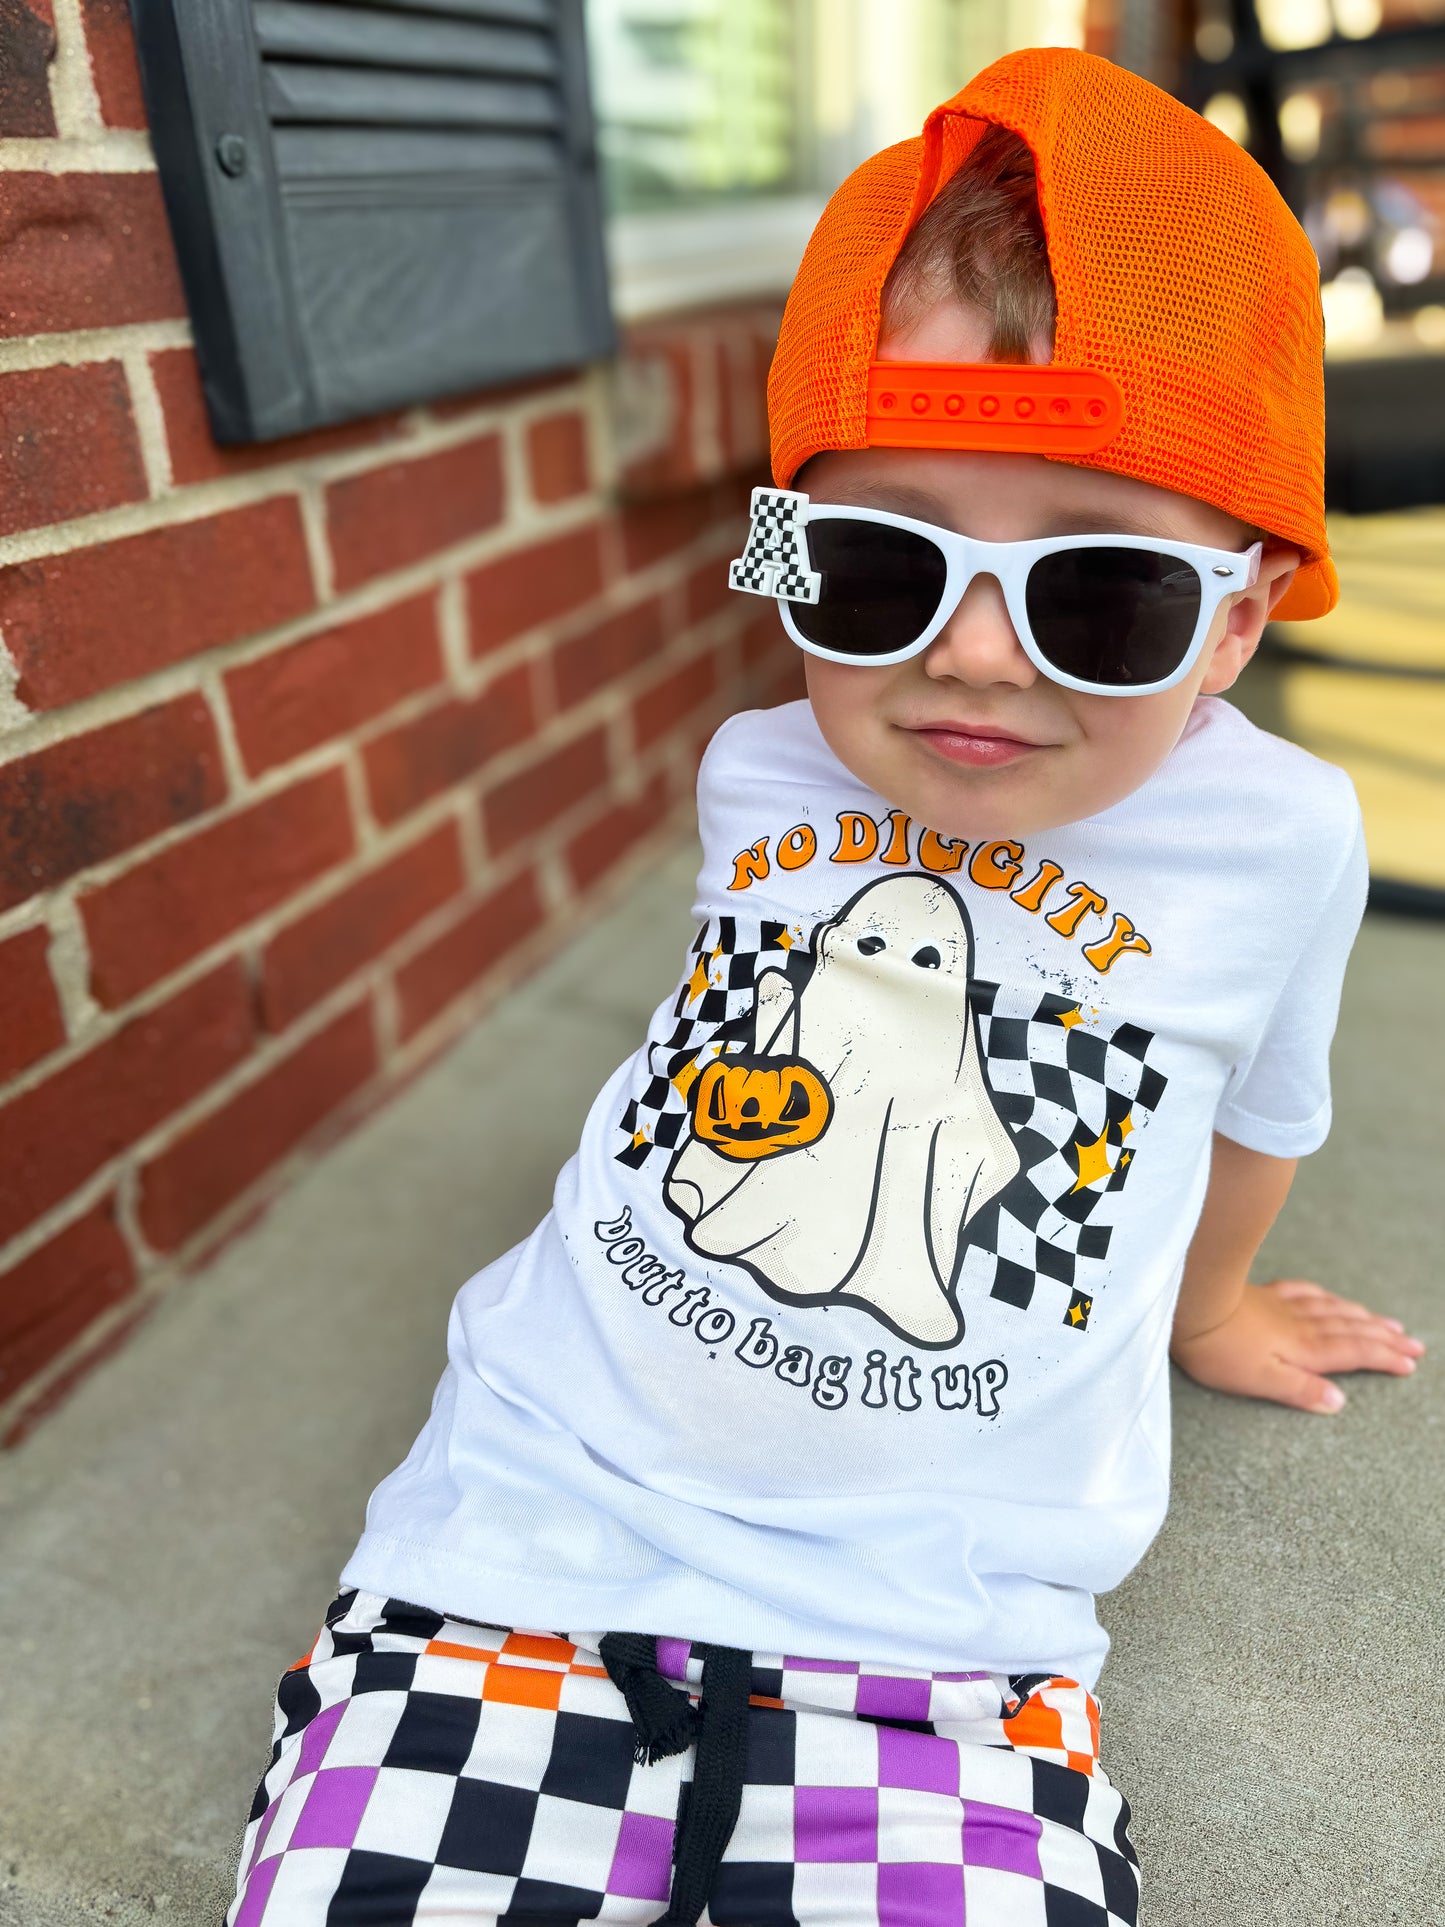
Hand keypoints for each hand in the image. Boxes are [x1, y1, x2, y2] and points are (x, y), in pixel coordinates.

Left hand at [1170, 1278, 1424, 1414]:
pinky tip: (1330, 1297)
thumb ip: (1300, 1390)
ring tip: (1388, 1322)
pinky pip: (1305, 1292)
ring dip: (1364, 1317)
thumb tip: (1339, 1402)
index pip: (1353, 1353)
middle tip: (1414, 1344)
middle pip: (1352, 1329)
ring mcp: (1281, 1306)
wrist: (1188, 1305)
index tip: (1409, 1363)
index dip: (1383, 1358)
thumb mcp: (1259, 1380)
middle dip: (1385, 1337)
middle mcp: (1299, 1325)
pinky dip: (1326, 1297)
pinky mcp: (1262, 1295)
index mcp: (1303, 1348)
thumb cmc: (1217, 1349)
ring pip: (1334, 1310)